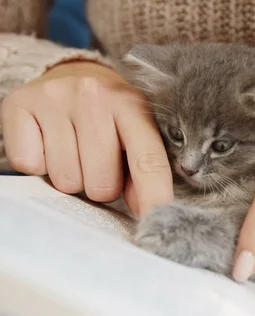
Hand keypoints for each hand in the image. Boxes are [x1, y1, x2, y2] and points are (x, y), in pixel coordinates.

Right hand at [0, 61, 172, 214]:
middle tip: (98, 165)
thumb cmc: (108, 117)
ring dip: (71, 178)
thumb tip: (145, 208)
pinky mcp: (18, 104)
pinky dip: (39, 165)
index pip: (148, 159)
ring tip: (74, 153)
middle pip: (102, 182)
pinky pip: (30, 166)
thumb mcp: (134, 133)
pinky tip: (48, 143)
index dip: (154, 195)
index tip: (157, 222)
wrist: (69, 75)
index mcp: (132, 105)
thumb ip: (143, 170)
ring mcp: (54, 98)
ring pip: (66, 180)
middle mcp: (94, 96)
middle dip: (102, 187)